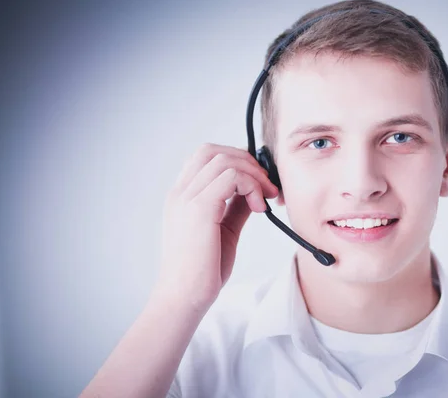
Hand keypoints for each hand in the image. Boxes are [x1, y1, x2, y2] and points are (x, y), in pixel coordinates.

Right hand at [156, 143, 278, 308]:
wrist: (184, 297)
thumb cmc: (203, 270)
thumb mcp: (224, 229)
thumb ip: (235, 207)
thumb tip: (254, 190)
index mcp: (182, 196)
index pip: (205, 157)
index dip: (236, 160)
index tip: (258, 181)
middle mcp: (180, 192)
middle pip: (213, 150)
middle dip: (247, 161)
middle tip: (267, 186)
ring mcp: (186, 198)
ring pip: (224, 160)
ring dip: (253, 174)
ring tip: (266, 198)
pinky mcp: (198, 208)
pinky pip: (231, 177)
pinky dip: (251, 186)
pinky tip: (259, 208)